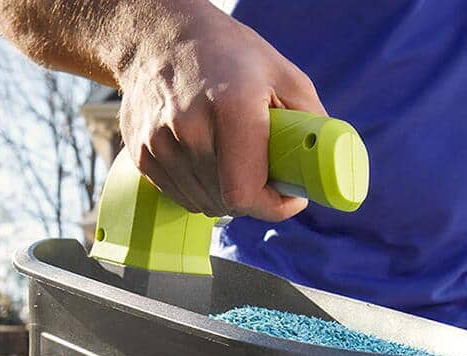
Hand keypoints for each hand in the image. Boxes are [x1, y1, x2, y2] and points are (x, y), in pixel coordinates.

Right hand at [116, 5, 324, 220]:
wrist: (158, 37)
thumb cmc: (227, 53)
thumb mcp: (283, 74)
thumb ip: (310, 121)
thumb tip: (326, 165)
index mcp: (230, 108)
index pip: (245, 193)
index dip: (274, 206)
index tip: (289, 196)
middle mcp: (189, 129)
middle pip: (228, 202)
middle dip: (255, 197)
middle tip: (266, 173)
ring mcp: (159, 145)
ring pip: (204, 204)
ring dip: (226, 194)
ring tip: (233, 158)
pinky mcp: (141, 155)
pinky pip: (180, 195)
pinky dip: (200, 187)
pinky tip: (206, 156)